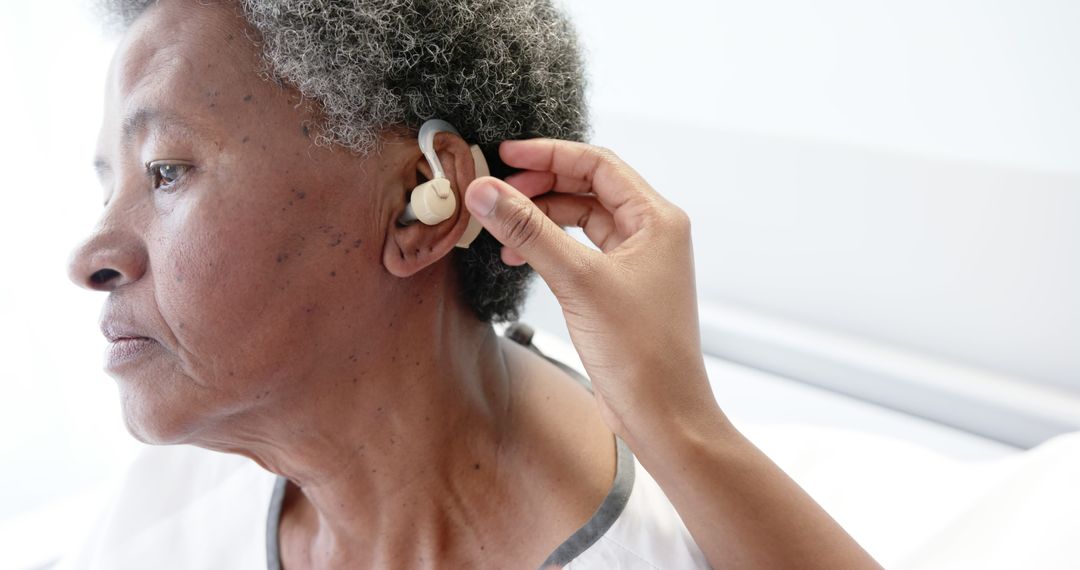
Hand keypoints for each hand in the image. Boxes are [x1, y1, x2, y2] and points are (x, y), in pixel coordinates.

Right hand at [463, 139, 718, 441]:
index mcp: (657, 219)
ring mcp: (636, 262)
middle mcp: (651, 233)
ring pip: (581, 220)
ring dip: (540, 218)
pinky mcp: (619, 288)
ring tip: (500, 228)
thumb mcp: (577, 282)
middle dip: (540, 185)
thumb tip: (485, 191)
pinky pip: (579, 251)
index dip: (549, 154)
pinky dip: (548, 248)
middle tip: (496, 192)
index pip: (598, 164)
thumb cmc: (640, 353)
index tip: (504, 155)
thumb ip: (529, 230)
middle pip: (588, 187)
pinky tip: (518, 257)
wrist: (663, 416)